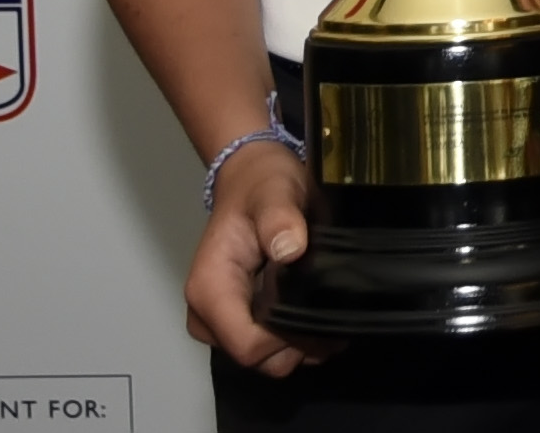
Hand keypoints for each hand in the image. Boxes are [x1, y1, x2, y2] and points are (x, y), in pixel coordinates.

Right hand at [185, 144, 322, 374]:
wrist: (253, 179)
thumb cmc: (261, 185)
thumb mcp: (275, 191)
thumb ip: (280, 218)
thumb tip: (289, 249)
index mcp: (209, 289)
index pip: (247, 345)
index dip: (287, 339)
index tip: (318, 312)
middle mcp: (208, 313)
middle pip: (258, 359)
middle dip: (298, 343)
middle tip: (331, 310)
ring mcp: (221, 320)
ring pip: (266, 358)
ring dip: (299, 341)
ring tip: (324, 305)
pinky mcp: (237, 319)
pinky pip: (268, 346)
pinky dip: (294, 336)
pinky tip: (313, 308)